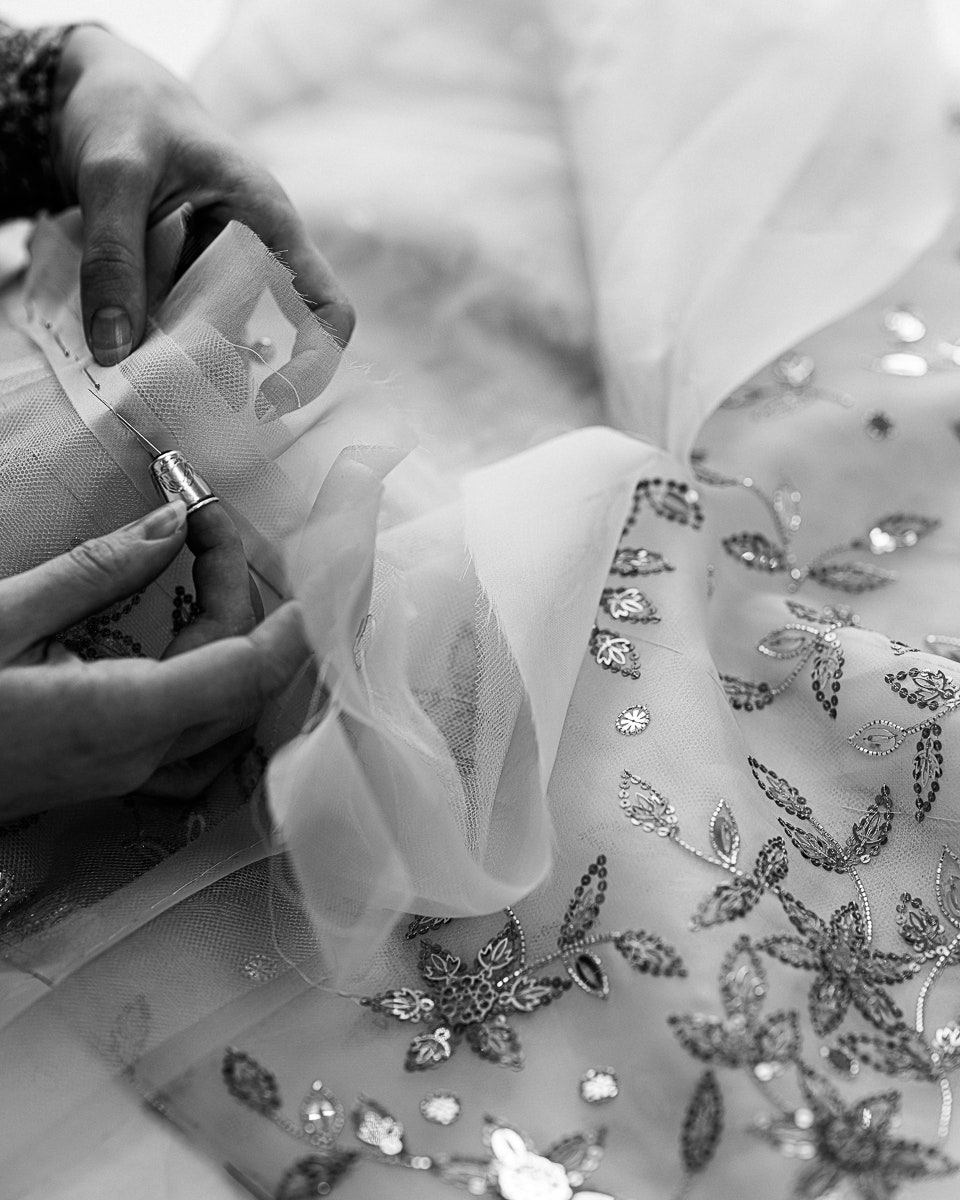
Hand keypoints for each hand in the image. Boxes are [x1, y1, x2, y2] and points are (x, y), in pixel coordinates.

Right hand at [0, 499, 308, 817]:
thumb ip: (92, 573)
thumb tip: (168, 525)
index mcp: (116, 717)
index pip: (246, 670)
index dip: (297, 619)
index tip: (319, 563)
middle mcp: (138, 754)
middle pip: (237, 674)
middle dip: (238, 590)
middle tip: (196, 518)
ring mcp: (126, 771)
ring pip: (220, 702)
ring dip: (226, 629)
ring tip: (192, 557)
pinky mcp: (111, 770)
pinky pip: (192, 730)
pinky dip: (210, 674)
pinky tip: (191, 630)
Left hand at [50, 26, 354, 365]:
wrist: (99, 88)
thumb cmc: (126, 111)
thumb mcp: (114, 174)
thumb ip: (113, 257)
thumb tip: (116, 350)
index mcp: (269, 222)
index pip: (325, 306)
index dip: (314, 364)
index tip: (270, 402)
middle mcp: (253, 252)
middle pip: (258, 334)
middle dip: (220, 370)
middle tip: (169, 394)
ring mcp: (217, 269)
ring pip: (212, 336)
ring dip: (178, 357)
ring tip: (134, 368)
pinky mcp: (182, 278)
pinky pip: (176, 324)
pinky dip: (151, 339)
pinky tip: (121, 341)